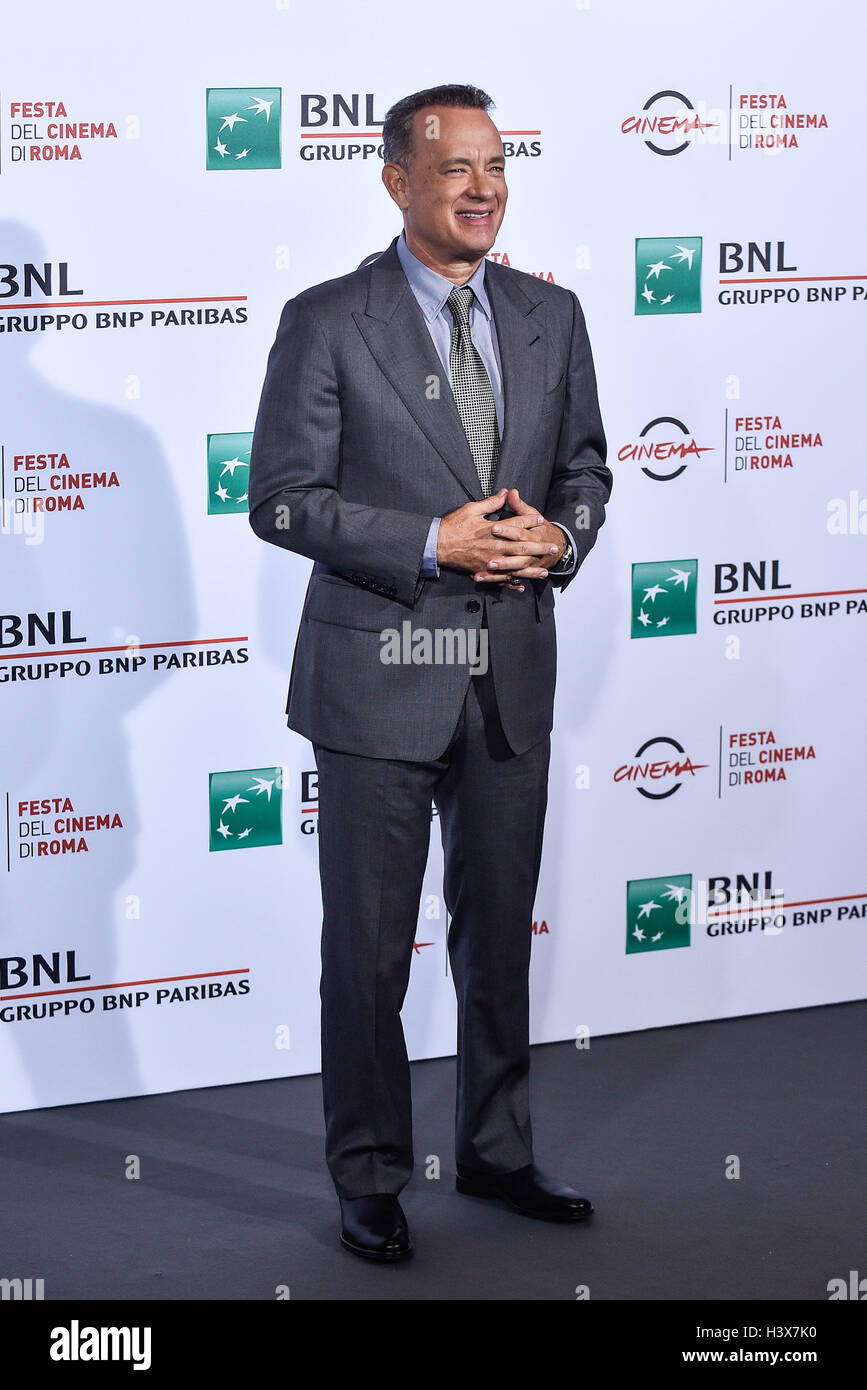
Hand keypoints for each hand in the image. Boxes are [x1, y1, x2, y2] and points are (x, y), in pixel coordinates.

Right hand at [437, 487, 560, 592]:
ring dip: (531, 569)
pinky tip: (522, 585)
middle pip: (522, 546)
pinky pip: (500, 579)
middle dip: (539, 547)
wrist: (437, 545)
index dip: (531, 522)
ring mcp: (490, 561)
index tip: (542, 521)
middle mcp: (495, 547)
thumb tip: (505, 493)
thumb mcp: (471, 509)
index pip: (517, 524)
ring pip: (515, 567)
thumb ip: (490, 502)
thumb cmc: (453, 526)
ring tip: (544, 571)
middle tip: (554, 548)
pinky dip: (512, 583)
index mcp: (493, 530)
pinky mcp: (483, 572)